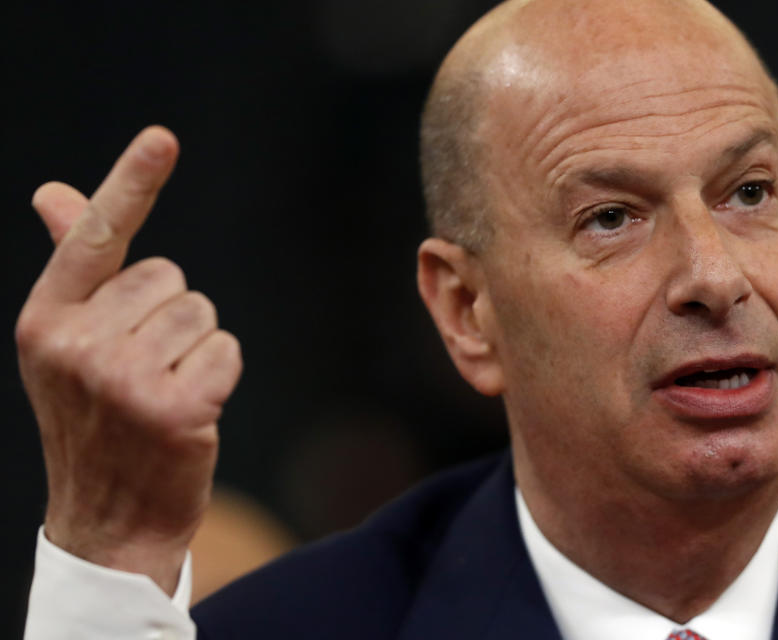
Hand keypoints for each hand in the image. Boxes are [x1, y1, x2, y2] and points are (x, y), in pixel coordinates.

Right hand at [15, 127, 242, 593]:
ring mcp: (121, 380)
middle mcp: (76, 345)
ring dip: (196, 349)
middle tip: (145, 370)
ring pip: (202, 314)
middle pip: (171, 278)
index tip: (163, 139)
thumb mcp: (67, 344)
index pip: (94, 237)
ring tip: (163, 392)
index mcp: (45, 320)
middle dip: (171, 318)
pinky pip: (226, 350)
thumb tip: (52, 192)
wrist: (108, 518)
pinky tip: (189, 412)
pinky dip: (219, 376)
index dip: (130, 183)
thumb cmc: (96, 419)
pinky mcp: (172, 410)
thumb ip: (75, 268)